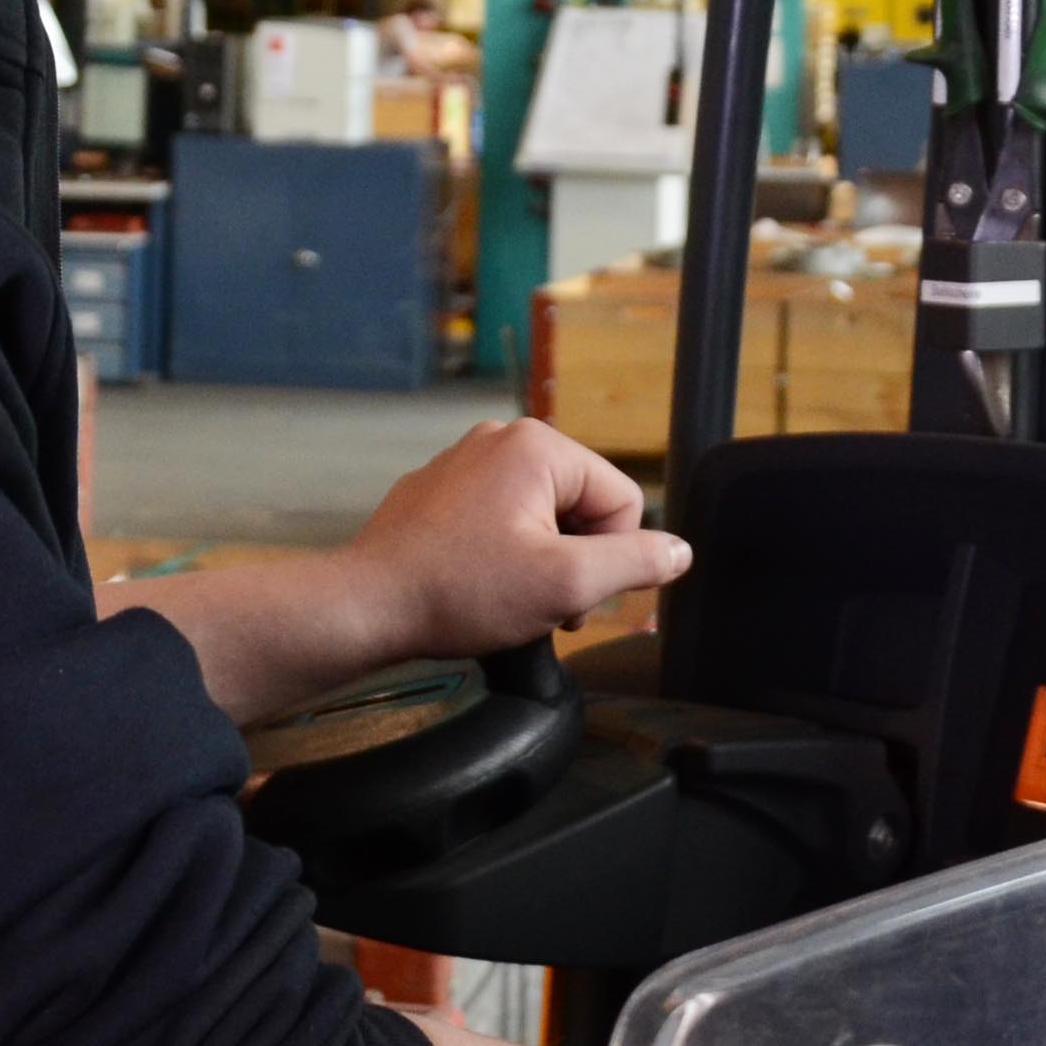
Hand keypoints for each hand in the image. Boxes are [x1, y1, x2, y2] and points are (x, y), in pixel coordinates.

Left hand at [342, 417, 690, 662]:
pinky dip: (499, 557)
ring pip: (540, 517)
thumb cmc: (457, 591)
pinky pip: (498, 521)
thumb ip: (635, 562)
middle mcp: (500, 440)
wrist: (368, 606)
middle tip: (538, 603)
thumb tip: (678, 552)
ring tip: (504, 599)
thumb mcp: (566, 583)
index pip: (621, 499)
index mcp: (538, 446)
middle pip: (581, 506)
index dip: (610, 559)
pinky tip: (475, 587)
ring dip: (538, 563)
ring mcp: (465, 463)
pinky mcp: (440, 492)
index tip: (571, 596)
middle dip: (572, 561)